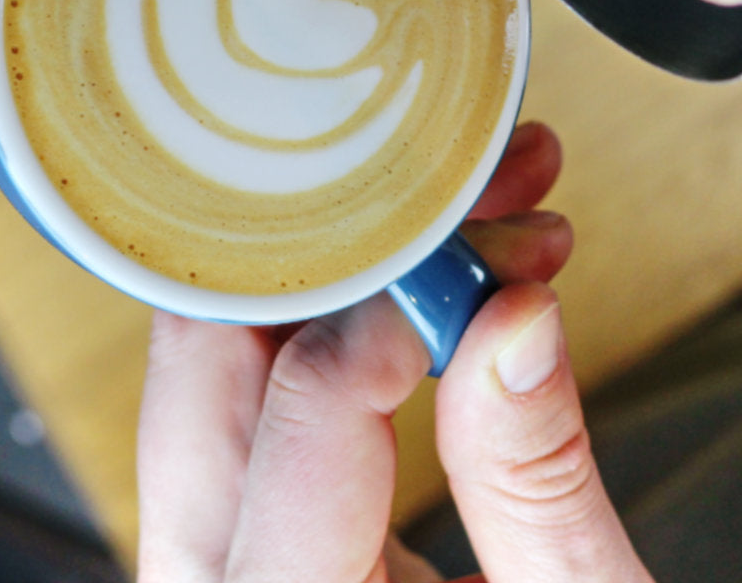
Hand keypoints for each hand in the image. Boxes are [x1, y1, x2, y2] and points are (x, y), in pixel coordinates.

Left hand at [136, 122, 652, 581]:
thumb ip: (533, 482)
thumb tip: (515, 318)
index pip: (293, 436)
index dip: (383, 324)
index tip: (478, 252)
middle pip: (208, 372)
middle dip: (330, 258)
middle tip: (446, 196)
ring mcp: (212, 563)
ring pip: (221, 373)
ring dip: (341, 283)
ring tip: (470, 231)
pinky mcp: (246, 540)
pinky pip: (255, 407)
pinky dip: (338, 335)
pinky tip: (422, 294)